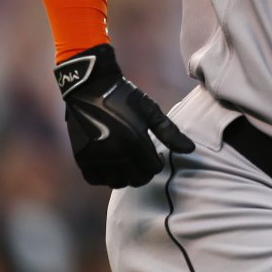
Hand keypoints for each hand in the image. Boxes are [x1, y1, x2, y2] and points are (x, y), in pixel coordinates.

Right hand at [54, 44, 193, 187]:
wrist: (89, 88)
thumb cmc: (124, 96)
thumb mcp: (150, 110)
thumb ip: (170, 132)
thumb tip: (190, 149)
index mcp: (134, 140)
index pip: (153, 169)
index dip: (158, 162)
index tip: (156, 154)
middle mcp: (114, 153)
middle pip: (137, 180)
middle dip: (144, 171)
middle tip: (144, 159)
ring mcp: (96, 157)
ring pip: (117, 183)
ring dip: (125, 175)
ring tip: (128, 161)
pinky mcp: (82, 158)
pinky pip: (96, 180)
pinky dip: (105, 176)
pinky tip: (111, 163)